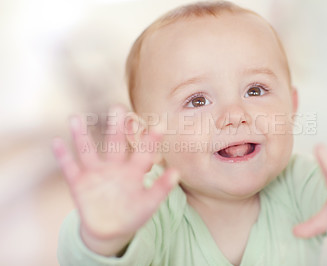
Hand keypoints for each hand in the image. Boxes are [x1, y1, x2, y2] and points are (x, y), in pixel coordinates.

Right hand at [52, 105, 178, 254]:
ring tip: (76, 118)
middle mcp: (114, 167)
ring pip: (88, 151)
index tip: (158, 125)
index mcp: (134, 170)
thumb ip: (161, 188)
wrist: (111, 230)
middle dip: (116, 127)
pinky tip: (57, 141)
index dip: (150, 140)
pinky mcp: (79, 184)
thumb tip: (177, 172)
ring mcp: (95, 173)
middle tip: (118, 107)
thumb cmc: (133, 214)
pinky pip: (70, 168)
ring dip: (81, 136)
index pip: (143, 152)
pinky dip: (63, 156)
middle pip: (115, 143)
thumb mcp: (149, 203)